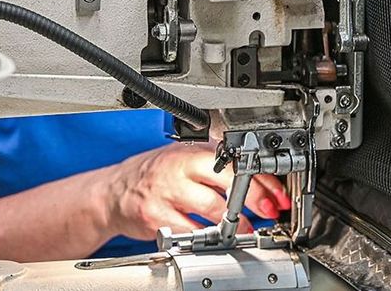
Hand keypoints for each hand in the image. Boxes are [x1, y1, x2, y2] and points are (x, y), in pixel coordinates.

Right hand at [100, 142, 290, 240]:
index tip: (277, 194)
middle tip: (270, 211)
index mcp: (190, 151)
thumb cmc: (153, 176)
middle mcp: (178, 169)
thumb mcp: (182, 159)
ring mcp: (166, 193)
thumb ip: (215, 165)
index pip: (234, 160)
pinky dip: (206, 237)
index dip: (260, 178)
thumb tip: (259, 180)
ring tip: (247, 229)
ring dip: (235, 223)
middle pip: (227, 179)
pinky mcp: (156, 217)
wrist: (113, 193)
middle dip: (254, 197)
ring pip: (211, 207)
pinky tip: (214, 238)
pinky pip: (189, 230)